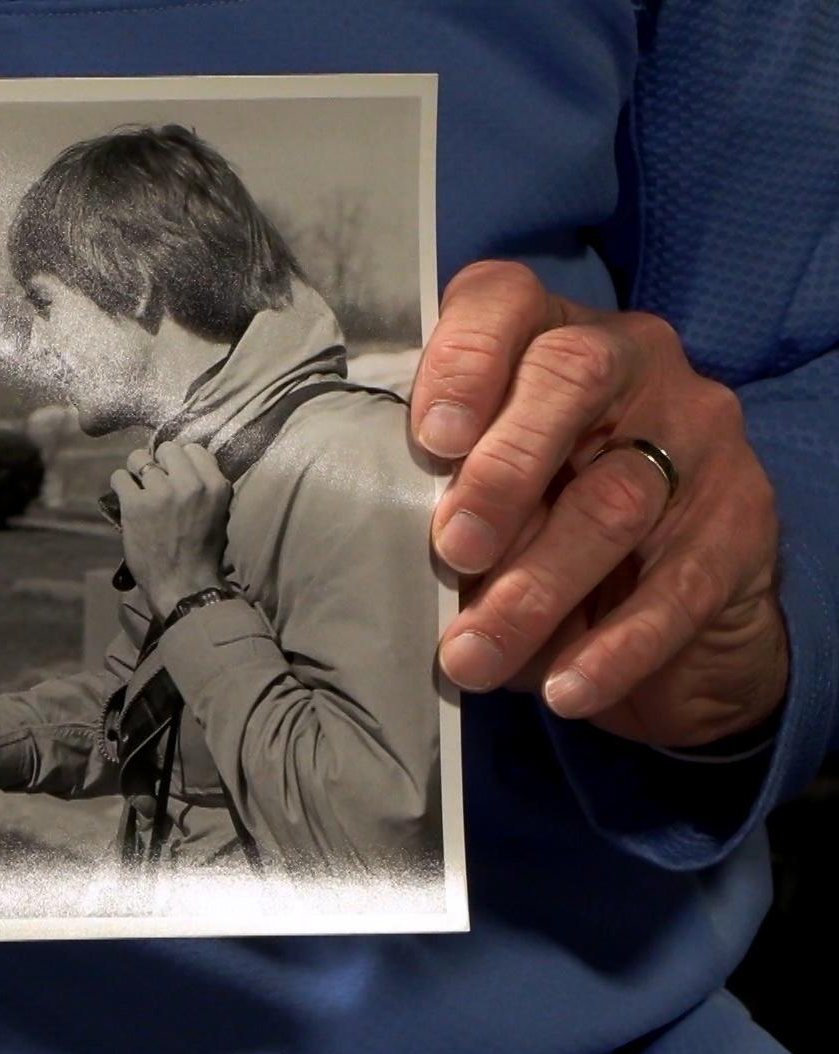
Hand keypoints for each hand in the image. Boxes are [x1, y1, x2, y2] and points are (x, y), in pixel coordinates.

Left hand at [110, 442, 231, 618]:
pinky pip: (119, 476)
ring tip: (138, 489)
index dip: (181, 460)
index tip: (175, 473)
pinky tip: (126, 499)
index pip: (194, 449)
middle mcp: (190, 484)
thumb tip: (183, 462)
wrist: (184, 585)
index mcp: (215, 485)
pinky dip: (120, 486)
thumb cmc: (201, 553)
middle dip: (159, 462)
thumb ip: (204, 486)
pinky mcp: (136, 504)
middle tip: (155, 481)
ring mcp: (161, 492)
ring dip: (136, 472)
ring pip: (138, 458)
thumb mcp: (217, 513)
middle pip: (167, 448)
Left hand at [412, 260, 786, 746]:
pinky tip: (563, 689)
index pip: (505, 300)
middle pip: (570, 378)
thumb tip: (378, 526)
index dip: (463, 358)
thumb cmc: (541, 520)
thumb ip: (446, 481)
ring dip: (534, 589)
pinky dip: (611, 647)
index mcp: (551, 334)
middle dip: (503, 468)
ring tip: (471, 655)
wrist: (675, 602)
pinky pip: (675, 588)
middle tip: (453, 548)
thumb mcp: (488, 489)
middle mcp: (634, 364)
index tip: (428, 437)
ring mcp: (696, 438)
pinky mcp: (739, 523)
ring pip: (613, 499)